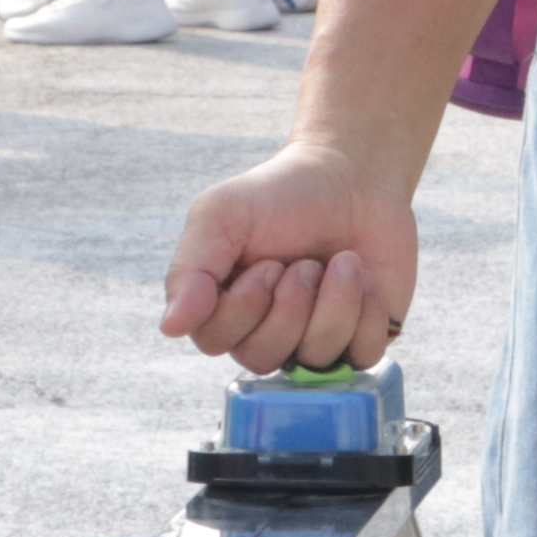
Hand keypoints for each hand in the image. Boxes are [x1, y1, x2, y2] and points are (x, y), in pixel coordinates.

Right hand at [161, 139, 416, 373]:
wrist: (351, 177)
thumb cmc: (279, 196)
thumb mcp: (221, 215)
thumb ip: (190, 269)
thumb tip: (171, 327)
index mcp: (223, 306)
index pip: (215, 340)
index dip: (244, 306)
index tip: (267, 263)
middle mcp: (265, 332)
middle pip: (261, 356)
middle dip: (289, 305)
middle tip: (305, 264)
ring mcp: (313, 340)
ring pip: (314, 358)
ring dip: (332, 303)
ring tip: (342, 262)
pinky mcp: (360, 339)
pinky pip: (362, 357)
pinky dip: (365, 313)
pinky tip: (363, 278)